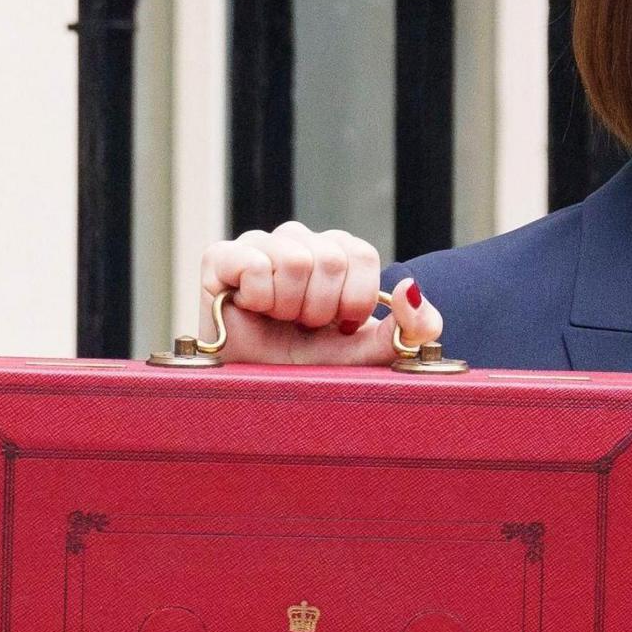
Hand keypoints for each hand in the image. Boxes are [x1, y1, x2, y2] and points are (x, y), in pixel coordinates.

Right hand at [195, 223, 441, 364]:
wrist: (256, 390)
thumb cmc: (311, 368)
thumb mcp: (371, 354)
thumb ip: (410, 328)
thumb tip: (410, 286)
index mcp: (337, 253)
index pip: (361, 254)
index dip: (355, 299)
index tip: (340, 326)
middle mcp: (300, 240)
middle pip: (330, 258)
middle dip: (321, 309)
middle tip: (304, 327)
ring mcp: (260, 244)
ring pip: (295, 260)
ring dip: (290, 306)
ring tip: (279, 320)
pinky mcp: (220, 256)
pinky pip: (254, 263)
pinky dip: (258, 298)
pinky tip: (251, 310)